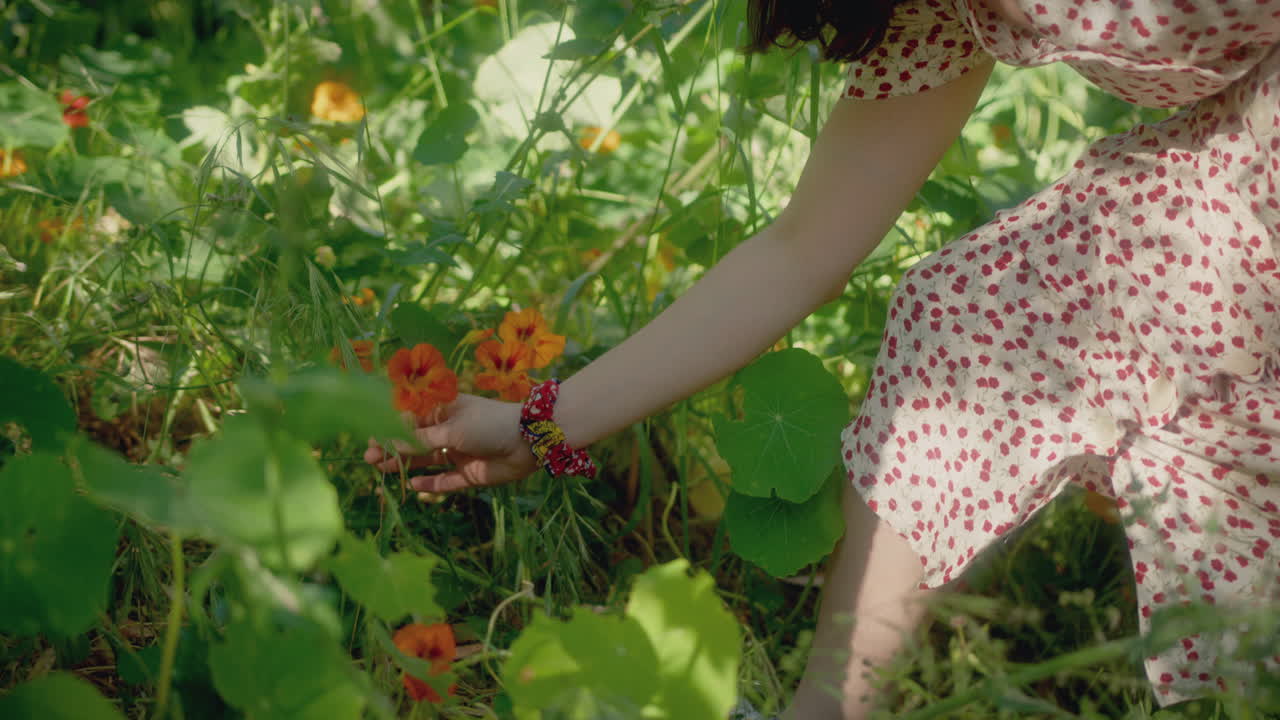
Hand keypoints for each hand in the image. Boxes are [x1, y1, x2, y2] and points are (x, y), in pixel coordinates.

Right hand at [364, 394, 538, 492]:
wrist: (529, 441)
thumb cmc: (489, 423)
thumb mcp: (451, 429)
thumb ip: (421, 439)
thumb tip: (389, 442)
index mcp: (445, 411)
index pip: (411, 418)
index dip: (389, 427)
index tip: (369, 435)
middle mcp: (449, 431)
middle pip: (414, 441)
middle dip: (392, 447)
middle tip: (368, 457)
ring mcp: (458, 453)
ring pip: (426, 460)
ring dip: (404, 464)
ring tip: (380, 468)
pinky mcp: (469, 474)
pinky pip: (445, 480)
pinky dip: (430, 483)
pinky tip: (411, 485)